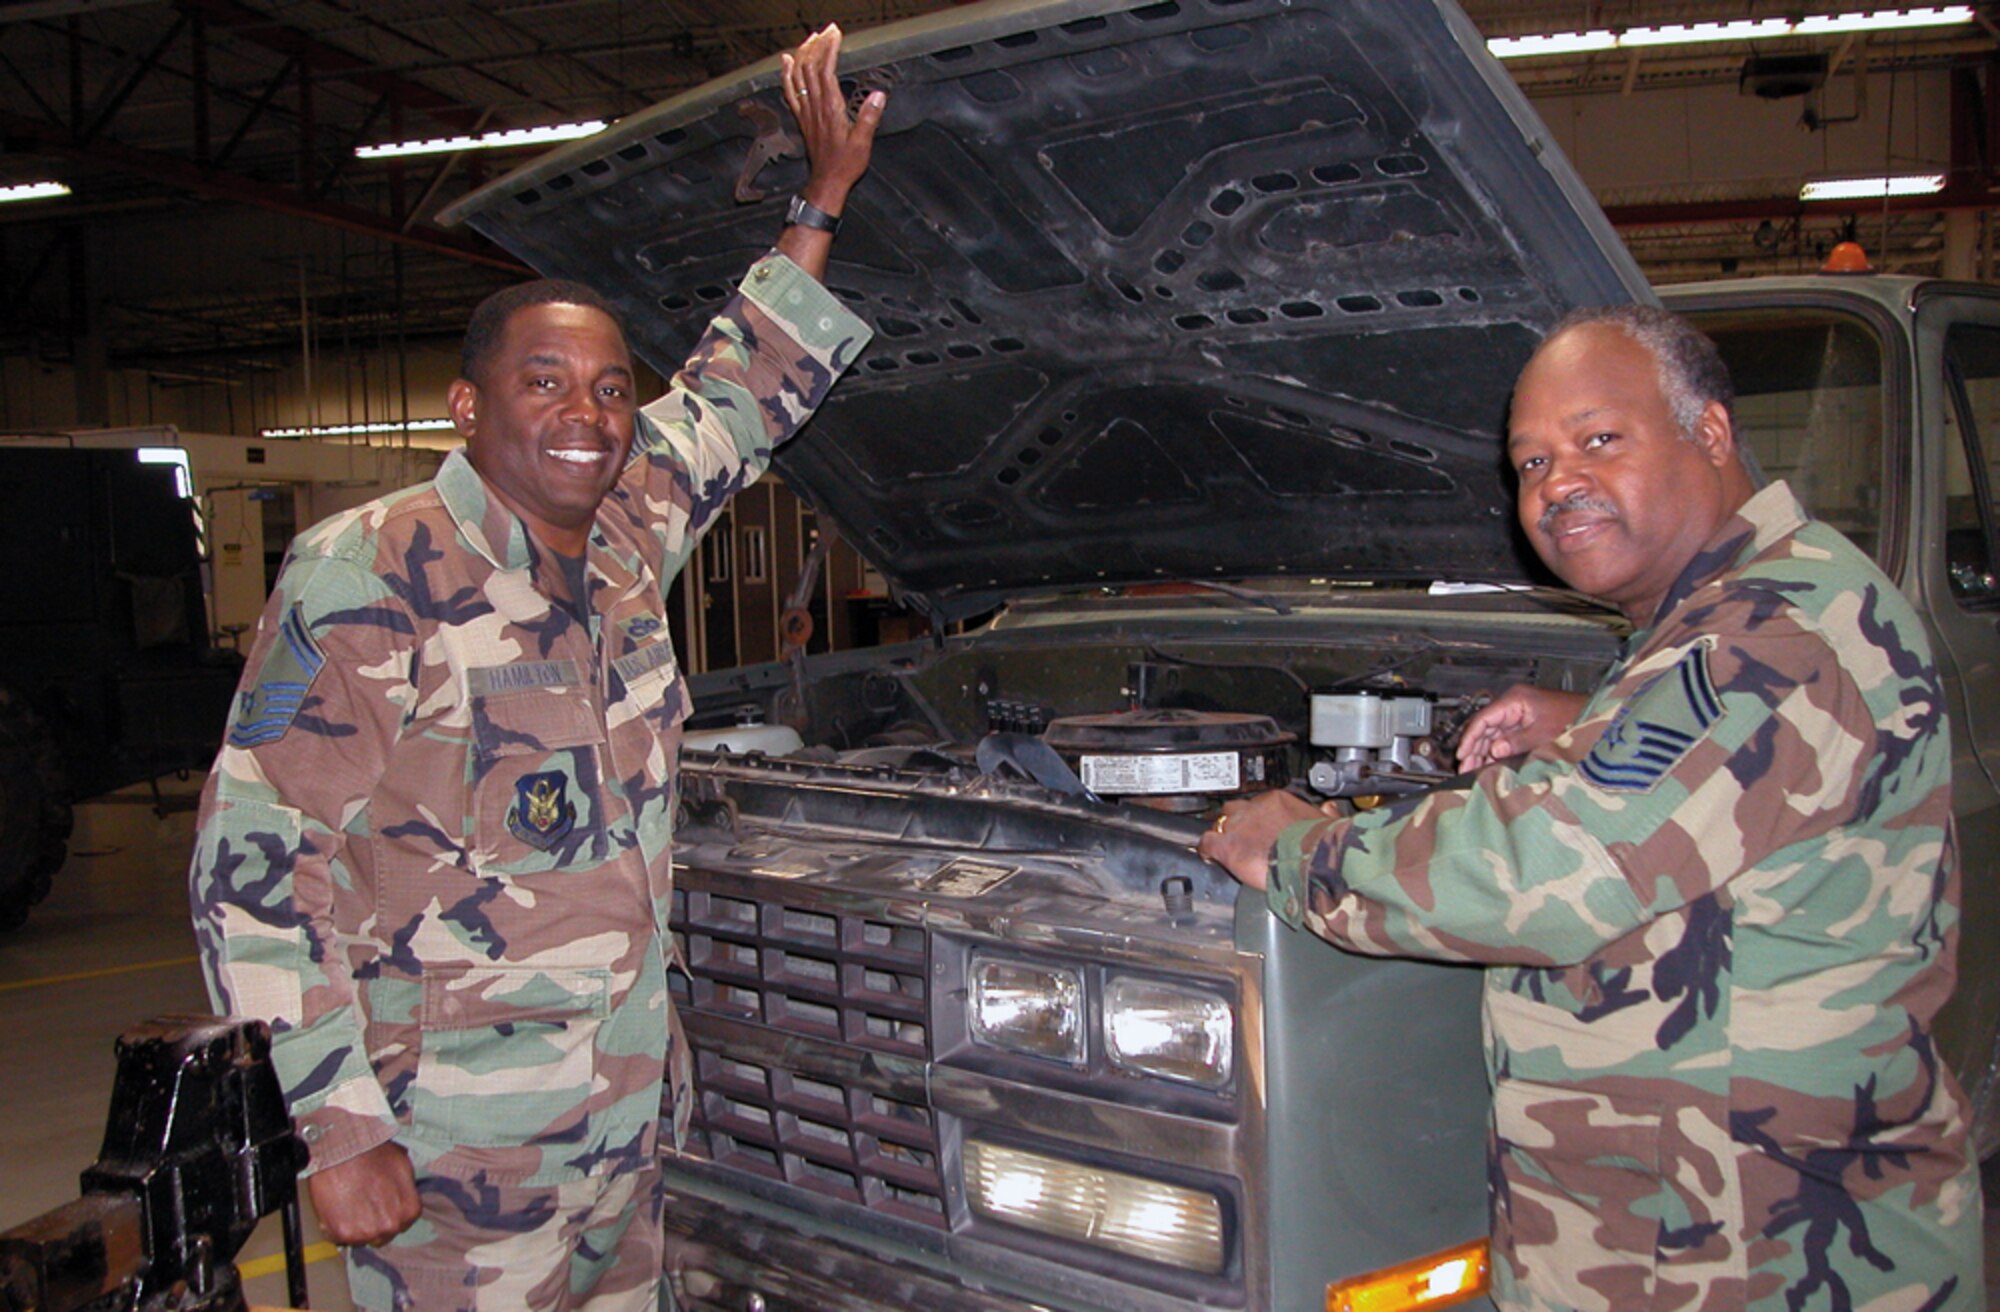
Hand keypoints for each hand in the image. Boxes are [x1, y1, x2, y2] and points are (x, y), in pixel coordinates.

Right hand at [307, 1140, 421, 1246]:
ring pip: (358, 1238)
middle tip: (359, 1205)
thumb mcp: (403, 1167)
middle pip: (379, 1236)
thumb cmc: (373, 1152)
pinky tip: (335, 1207)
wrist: (345, 1148)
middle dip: (370, 1223)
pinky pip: (337, 1238)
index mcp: (409, 1211)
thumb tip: (400, 1196)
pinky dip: (333, 1226)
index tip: (376, 1207)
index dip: (385, 1216)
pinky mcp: (342, 1233)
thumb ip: (405, 1190)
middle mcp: (391, 1226)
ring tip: (346, 1203)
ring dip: (352, 1226)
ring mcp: (366, 1232)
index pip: (398, 1226)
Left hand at [780, 25, 885, 218]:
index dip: (829, 49)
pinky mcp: (802, 118)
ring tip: (810, 39)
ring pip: (798, 75)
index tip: (836, 34)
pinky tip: (787, 61)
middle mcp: (815, 107)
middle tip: (826, 31)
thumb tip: (878, 95)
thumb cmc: (845, 165)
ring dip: (803, 54)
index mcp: (830, 109)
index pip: (826, 70)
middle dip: (817, 45)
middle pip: (810, 67)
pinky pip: (789, 90)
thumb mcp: (863, 143)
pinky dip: (787, 73)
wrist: (826, 182)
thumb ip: (869, 117)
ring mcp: (806, 112)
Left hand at [1196, 790, 1325, 890]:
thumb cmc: (1323, 843)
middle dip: (1237, 821)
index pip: (1260, 804)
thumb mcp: (1327, 821)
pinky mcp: (1228, 847)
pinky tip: (1208, 854)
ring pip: (1220, 823)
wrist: (1312, 858)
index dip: (1258, 817)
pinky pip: (1208, 842)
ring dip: (1222, 833)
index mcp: (1277, 800)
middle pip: (1236, 809)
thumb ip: (1324, 813)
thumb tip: (1329, 808)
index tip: (1262, 825)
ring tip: (1225, 844)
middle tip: (1243, 835)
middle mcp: (1254, 809)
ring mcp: (1238, 827)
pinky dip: (1206, 848)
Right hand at [1456, 685, 1587, 770]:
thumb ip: (1516, 741)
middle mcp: (1513, 704)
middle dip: (1474, 748)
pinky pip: (1504, 737)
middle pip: (1485, 727)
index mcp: (1515, 699)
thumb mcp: (1543, 732)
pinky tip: (1489, 763)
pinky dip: (1496, 750)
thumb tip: (1493, 750)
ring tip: (1472, 769)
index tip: (1462, 754)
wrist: (1595, 717)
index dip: (1470, 737)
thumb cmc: (1574, 718)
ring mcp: (1518, 714)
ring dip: (1483, 751)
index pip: (1483, 718)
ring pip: (1492, 733)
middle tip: (1464, 767)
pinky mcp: (1525, 724)